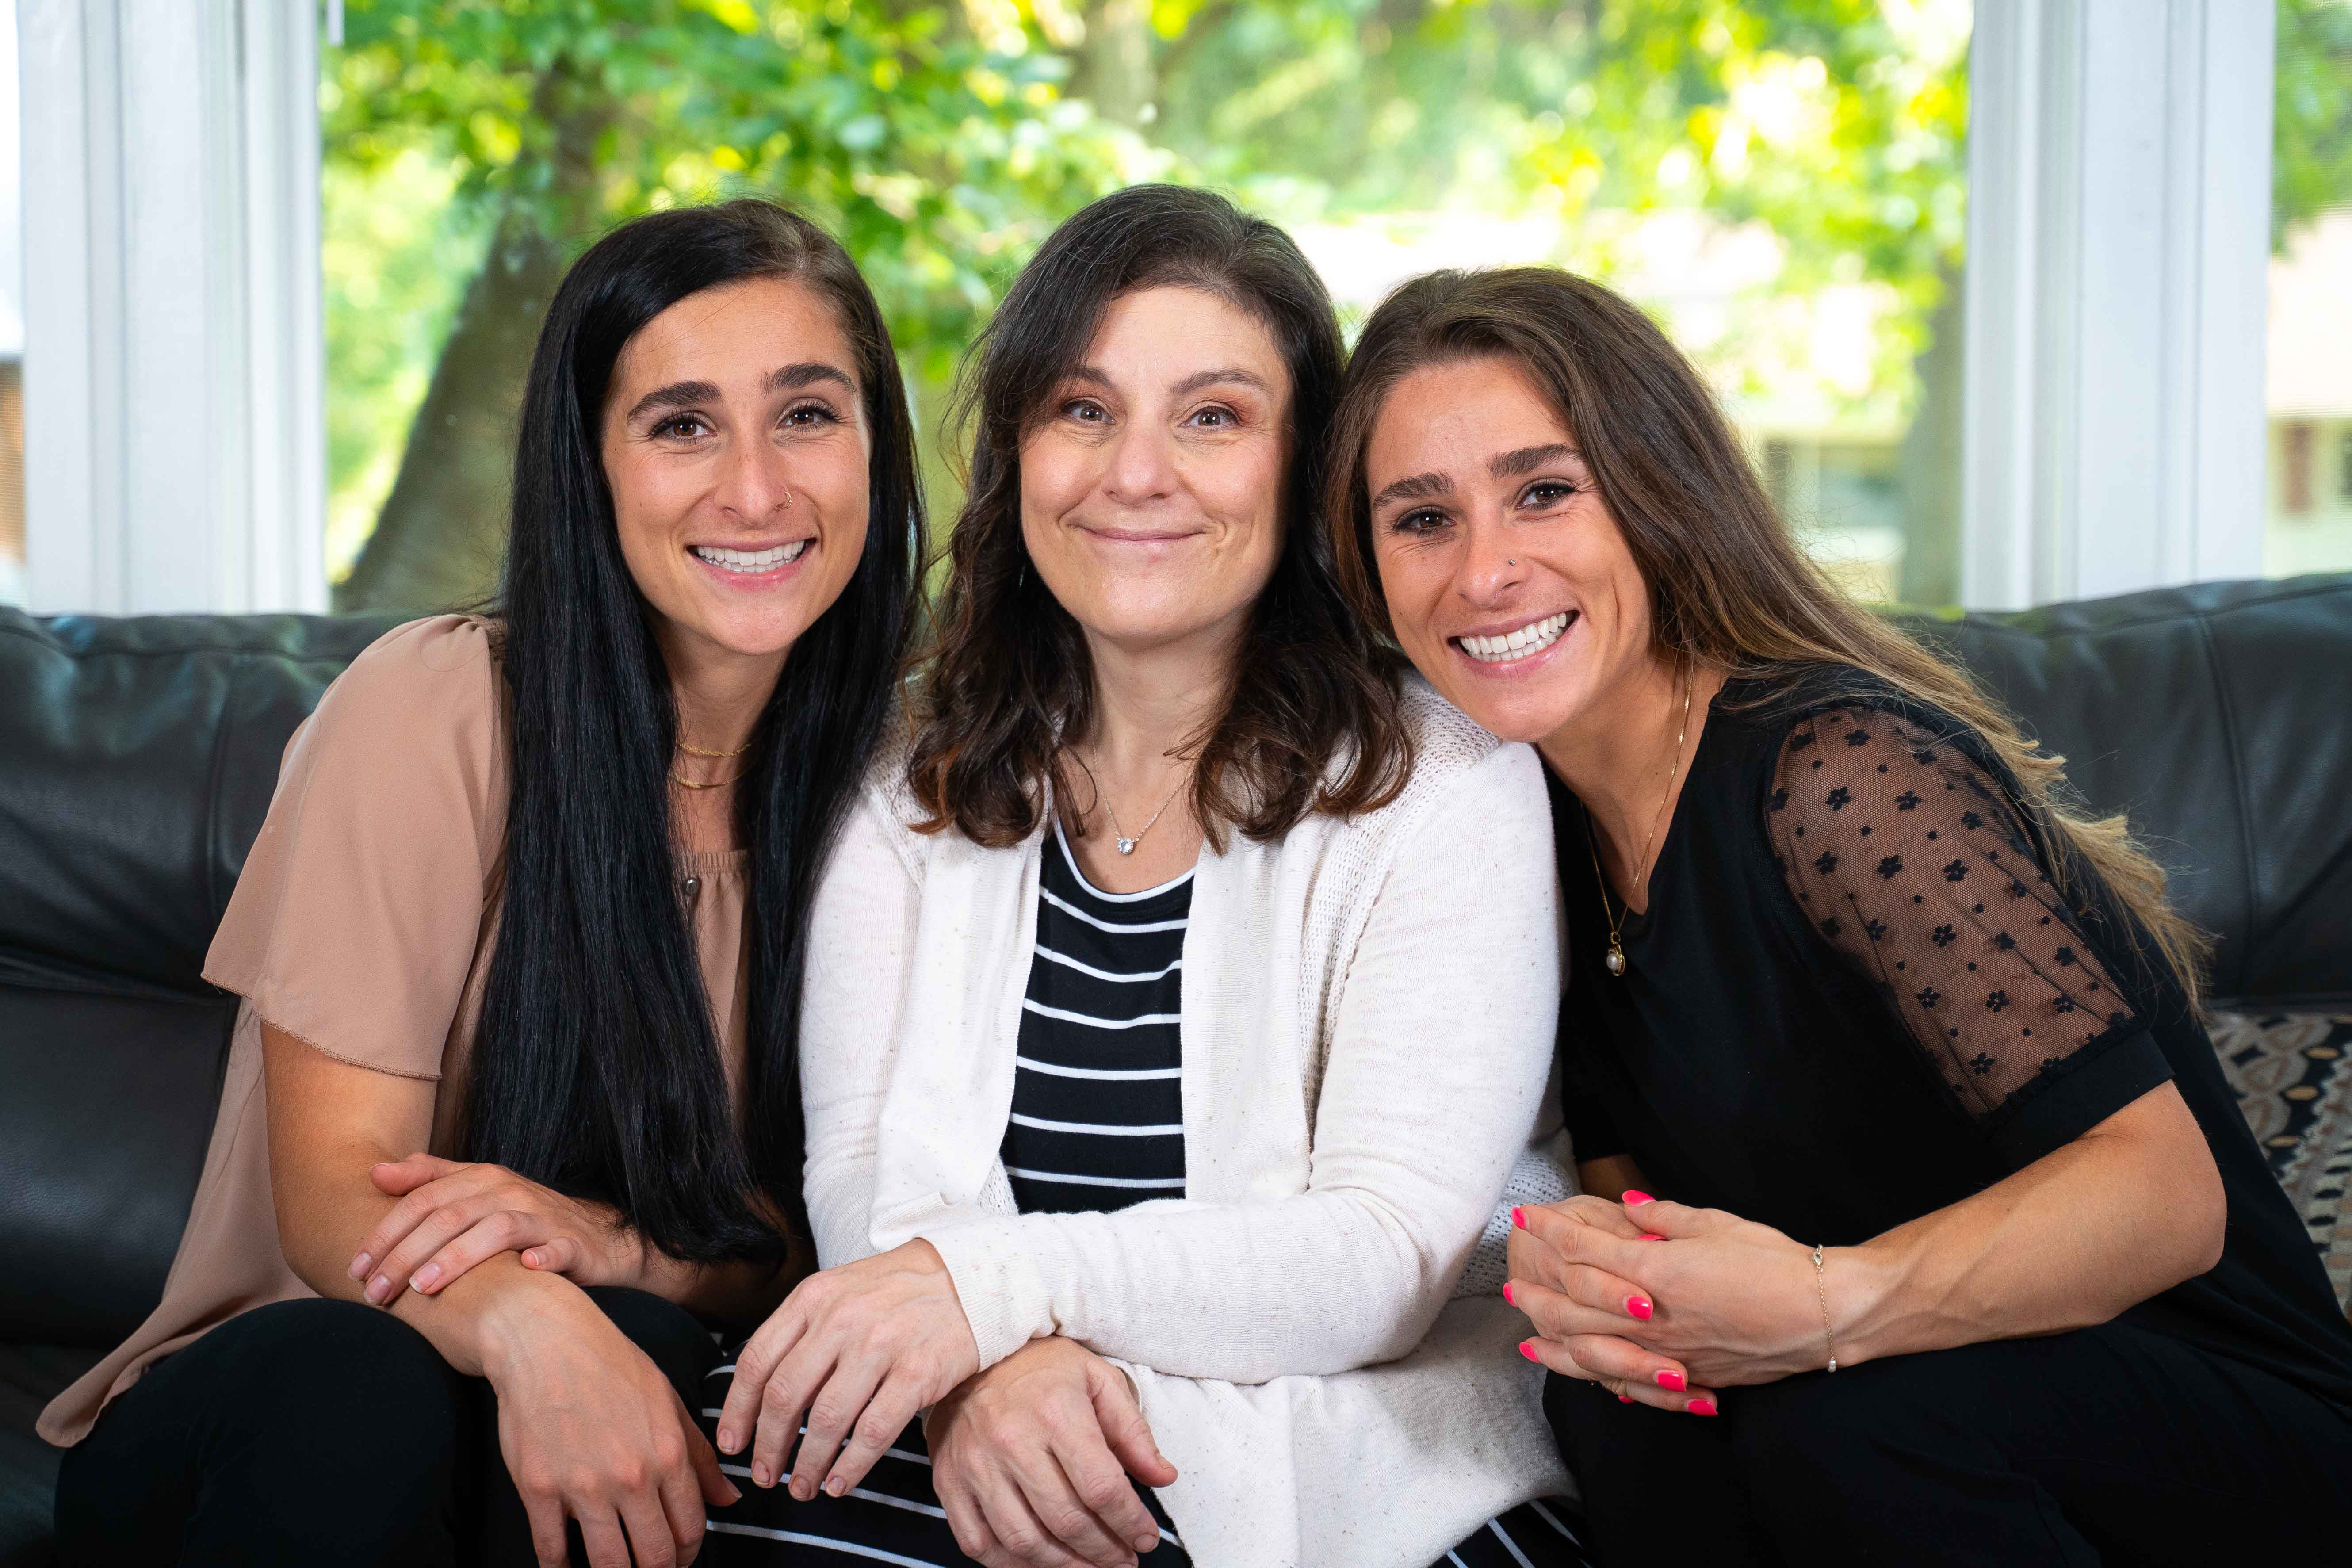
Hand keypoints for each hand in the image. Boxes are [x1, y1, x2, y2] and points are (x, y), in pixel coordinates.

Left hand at [350, 1154, 639, 1302]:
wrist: (594, 1235)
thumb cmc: (520, 1216)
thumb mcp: (475, 1191)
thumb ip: (428, 1179)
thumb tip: (375, 1171)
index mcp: (481, 1179)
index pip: (422, 1199)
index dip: (386, 1232)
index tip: (356, 1268)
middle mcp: (509, 1192)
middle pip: (450, 1217)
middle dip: (406, 1255)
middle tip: (376, 1293)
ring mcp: (542, 1218)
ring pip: (496, 1230)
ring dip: (457, 1257)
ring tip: (423, 1288)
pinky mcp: (572, 1244)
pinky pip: (556, 1249)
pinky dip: (541, 1258)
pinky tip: (523, 1269)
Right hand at [480, 1282, 739, 1567]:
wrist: (545, 1341)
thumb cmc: (609, 1364)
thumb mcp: (668, 1400)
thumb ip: (700, 1456)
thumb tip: (730, 1499)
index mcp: (668, 1454)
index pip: (691, 1527)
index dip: (689, 1552)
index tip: (680, 1557)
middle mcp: (630, 1476)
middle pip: (655, 1556)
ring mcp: (583, 1487)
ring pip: (608, 1563)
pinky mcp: (539, 1490)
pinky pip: (551, 1551)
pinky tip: (566, 1566)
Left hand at [715, 1239, 980, 1501]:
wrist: (971, 1277)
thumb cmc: (898, 1292)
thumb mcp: (840, 1291)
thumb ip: (802, 1331)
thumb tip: (763, 1395)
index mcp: (814, 1297)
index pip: (757, 1361)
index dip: (737, 1411)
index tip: (732, 1444)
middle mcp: (842, 1319)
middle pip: (784, 1396)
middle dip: (768, 1446)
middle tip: (765, 1475)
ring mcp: (880, 1345)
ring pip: (826, 1420)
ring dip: (807, 1464)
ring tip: (802, 1486)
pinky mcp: (917, 1372)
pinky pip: (872, 1431)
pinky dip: (850, 1466)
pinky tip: (839, 1482)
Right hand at [928, 1338, 1177, 1567]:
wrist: (970, 1353)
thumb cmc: (1040, 1366)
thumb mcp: (1097, 1380)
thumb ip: (1133, 1432)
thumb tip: (1163, 1476)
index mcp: (1055, 1412)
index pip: (1101, 1488)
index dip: (1130, 1523)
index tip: (1145, 1539)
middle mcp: (1012, 1441)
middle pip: (1067, 1521)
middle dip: (1104, 1551)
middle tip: (1123, 1560)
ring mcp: (975, 1466)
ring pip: (1025, 1541)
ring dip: (1065, 1566)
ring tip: (1090, 1567)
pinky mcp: (949, 1482)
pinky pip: (979, 1543)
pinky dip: (1012, 1565)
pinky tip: (1042, 1562)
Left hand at [1514, 1193, 1830, 1391]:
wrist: (1822, 1315)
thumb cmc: (1773, 1262)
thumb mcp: (1716, 1224)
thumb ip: (1664, 1217)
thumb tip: (1629, 1205)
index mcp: (1655, 1269)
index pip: (1585, 1248)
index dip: (1551, 1230)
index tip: (1526, 1216)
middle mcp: (1651, 1315)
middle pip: (1574, 1303)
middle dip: (1537, 1288)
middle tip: (1509, 1278)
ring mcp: (1666, 1351)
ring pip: (1590, 1349)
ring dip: (1552, 1337)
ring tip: (1523, 1332)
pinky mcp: (1687, 1376)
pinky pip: (1626, 1380)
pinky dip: (1594, 1374)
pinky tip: (1579, 1371)